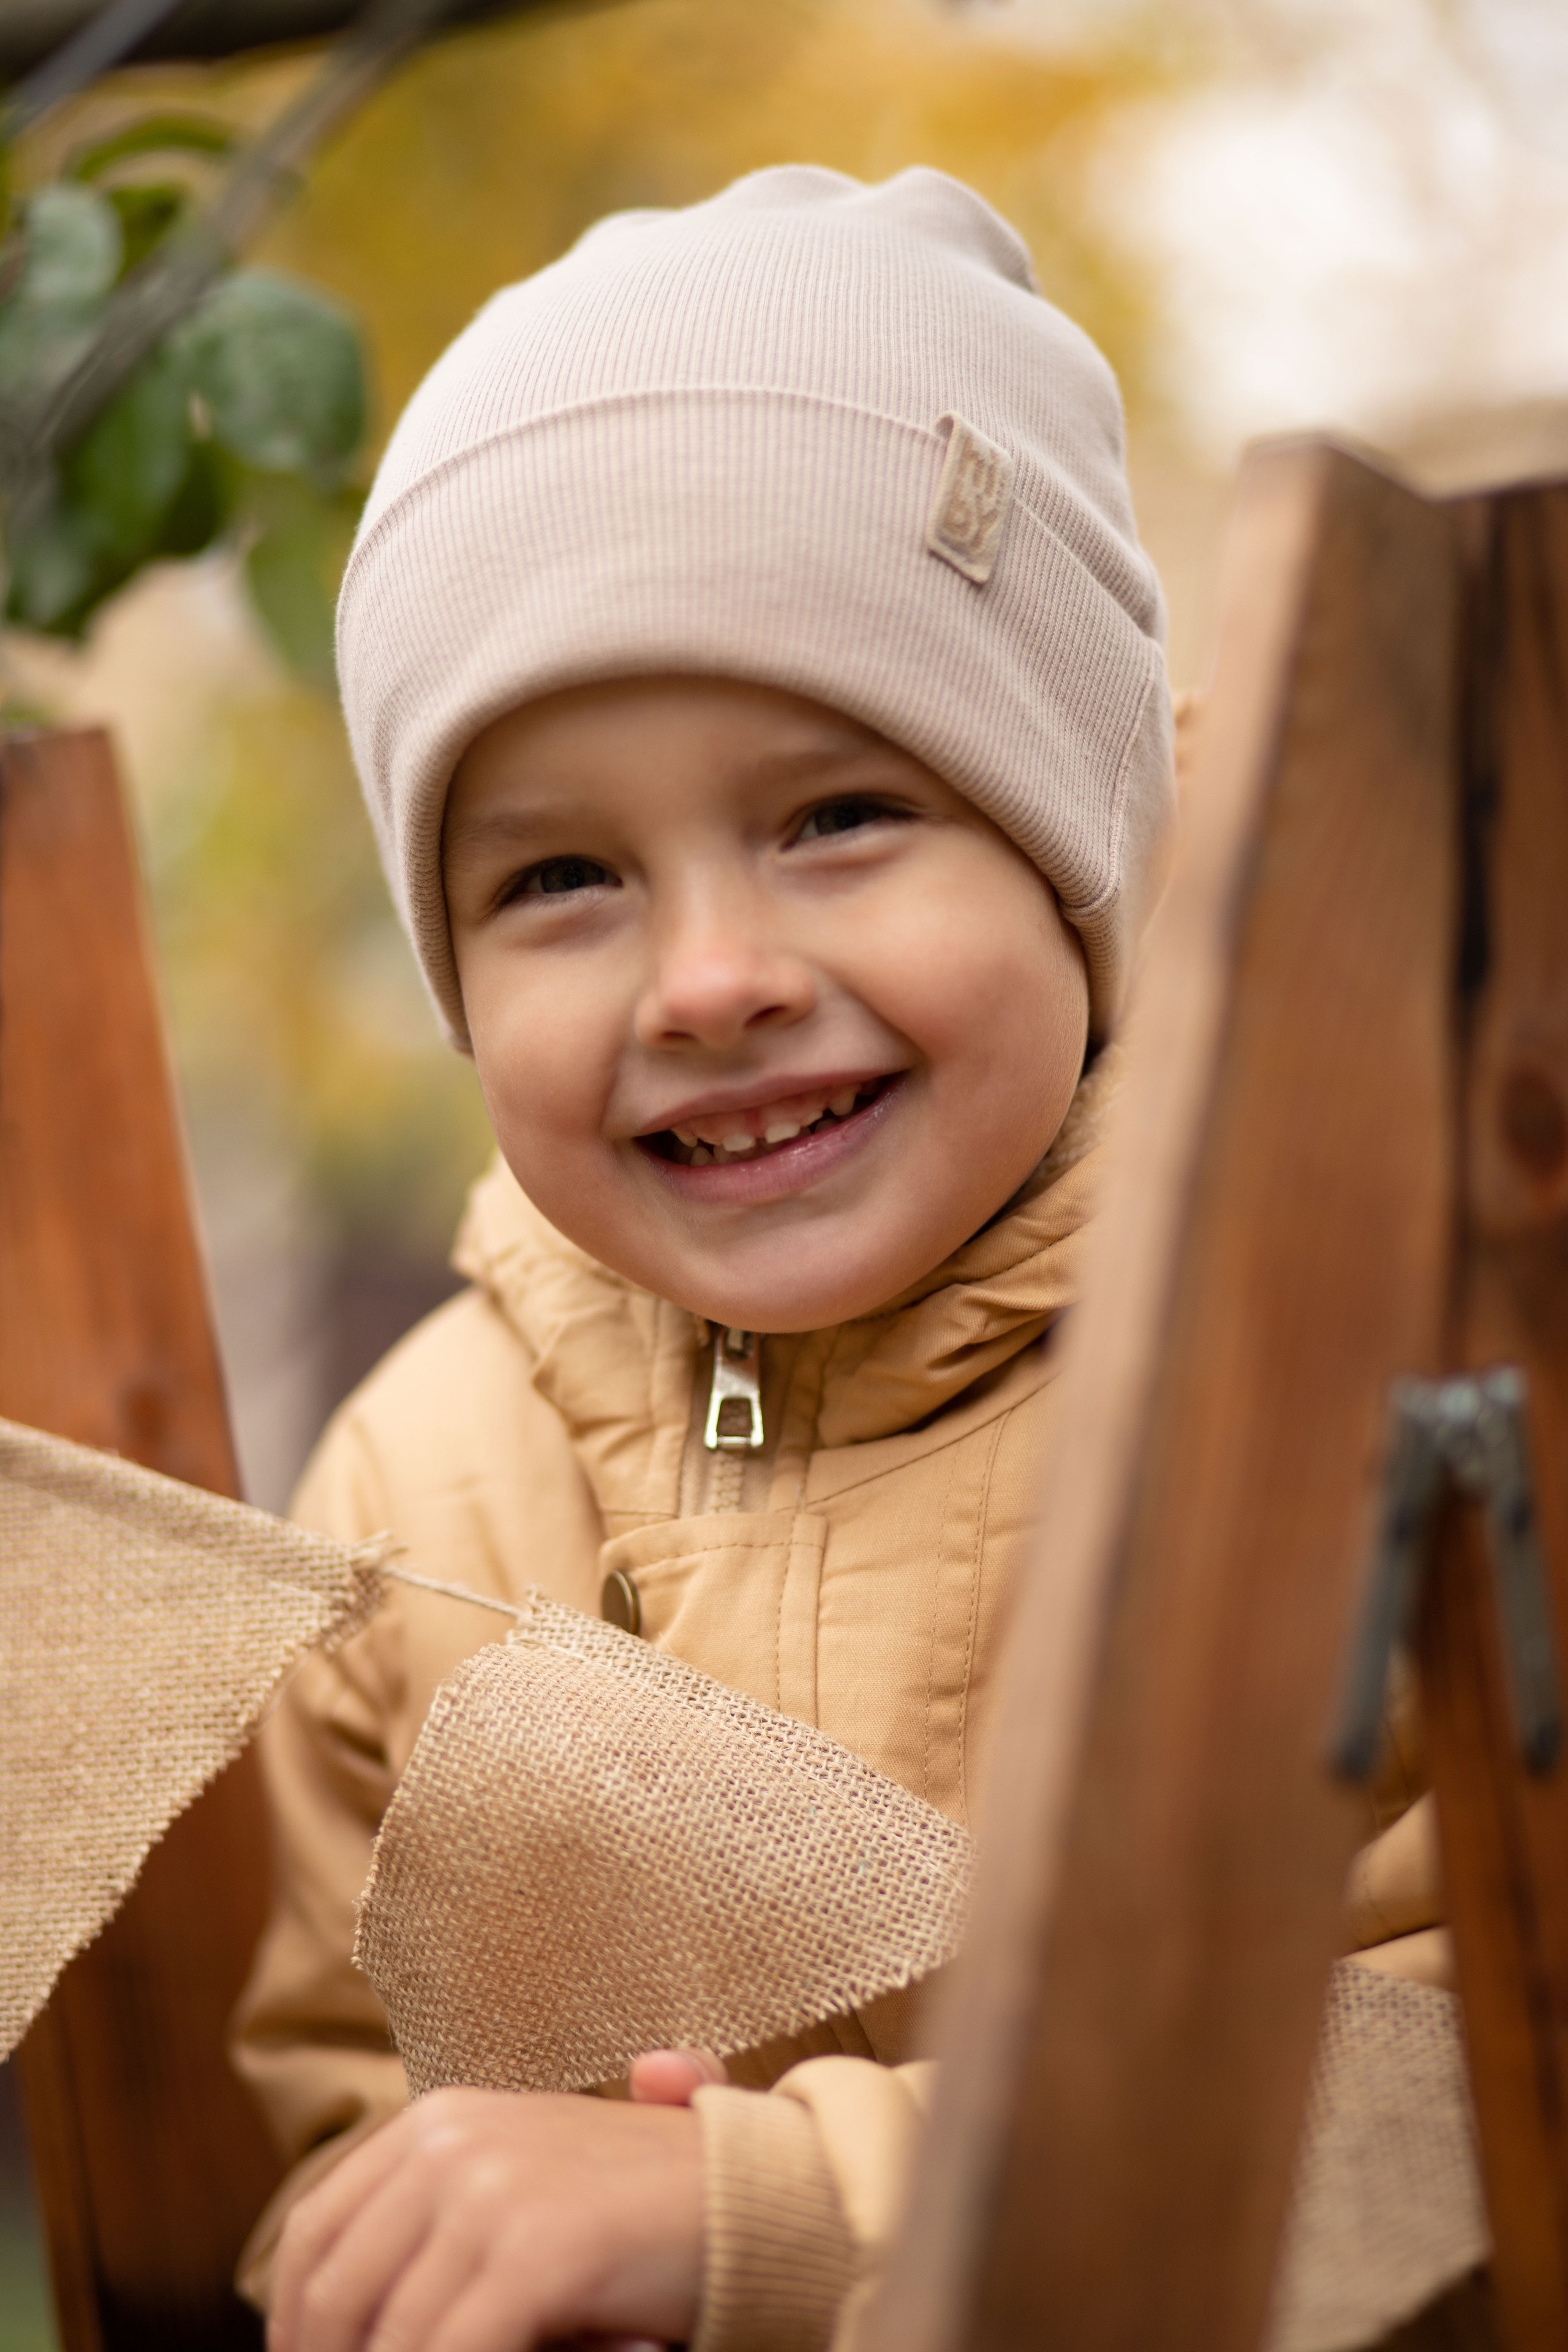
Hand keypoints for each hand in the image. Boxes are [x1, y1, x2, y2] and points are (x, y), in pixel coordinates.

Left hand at [269, 2082, 704, 2351]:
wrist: (763, 2199)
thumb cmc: (641, 2216)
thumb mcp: (523, 2198)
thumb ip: (440, 2228)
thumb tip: (325, 2315)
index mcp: (439, 2120)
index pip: (315, 2234)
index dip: (296, 2321)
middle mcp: (453, 2138)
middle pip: (336, 2290)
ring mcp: (493, 2189)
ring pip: (387, 2334)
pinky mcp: (538, 2248)